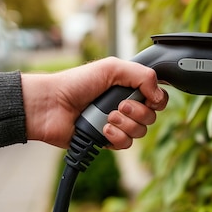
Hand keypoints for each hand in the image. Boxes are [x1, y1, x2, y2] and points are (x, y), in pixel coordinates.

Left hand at [21, 57, 167, 148]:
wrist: (51, 106)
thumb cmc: (76, 83)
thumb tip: (159, 95)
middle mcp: (124, 106)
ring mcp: (116, 124)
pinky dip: (116, 137)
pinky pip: (125, 144)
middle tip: (119, 106)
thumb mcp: (112, 68)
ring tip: (107, 118)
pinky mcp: (107, 140)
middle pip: (151, 116)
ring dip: (125, 125)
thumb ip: (142, 75)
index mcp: (127, 87)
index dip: (156, 99)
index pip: (156, 97)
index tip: (147, 97)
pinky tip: (102, 130)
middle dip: (137, 112)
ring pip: (140, 132)